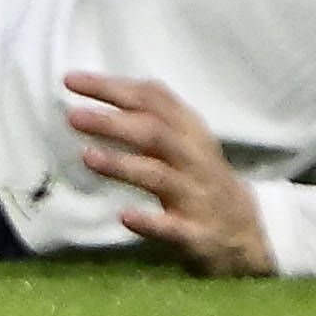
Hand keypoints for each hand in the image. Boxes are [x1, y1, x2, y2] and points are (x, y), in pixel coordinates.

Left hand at [68, 73, 274, 275]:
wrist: (245, 230)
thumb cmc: (199, 176)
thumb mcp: (183, 138)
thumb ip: (150, 114)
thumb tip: (96, 88)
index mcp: (188, 130)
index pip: (151, 100)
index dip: (112, 87)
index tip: (71, 81)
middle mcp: (193, 158)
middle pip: (154, 133)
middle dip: (113, 123)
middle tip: (73, 117)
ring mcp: (196, 196)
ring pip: (159, 176)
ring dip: (123, 165)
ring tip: (87, 157)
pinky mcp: (197, 234)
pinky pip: (173, 228)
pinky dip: (150, 223)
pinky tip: (125, 216)